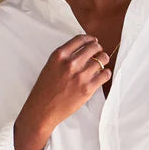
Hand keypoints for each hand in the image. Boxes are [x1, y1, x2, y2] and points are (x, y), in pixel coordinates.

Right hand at [14, 34, 110, 149]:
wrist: (42, 110)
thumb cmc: (45, 89)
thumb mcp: (51, 66)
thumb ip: (65, 57)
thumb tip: (83, 51)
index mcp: (59, 55)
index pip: (80, 39)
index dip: (90, 39)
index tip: (94, 41)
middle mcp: (70, 63)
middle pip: (93, 47)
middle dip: (98, 49)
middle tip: (99, 52)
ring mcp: (80, 76)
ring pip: (102, 60)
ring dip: (104, 60)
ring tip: (103, 62)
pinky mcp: (88, 88)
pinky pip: (105, 75)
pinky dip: (106, 73)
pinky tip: (104, 74)